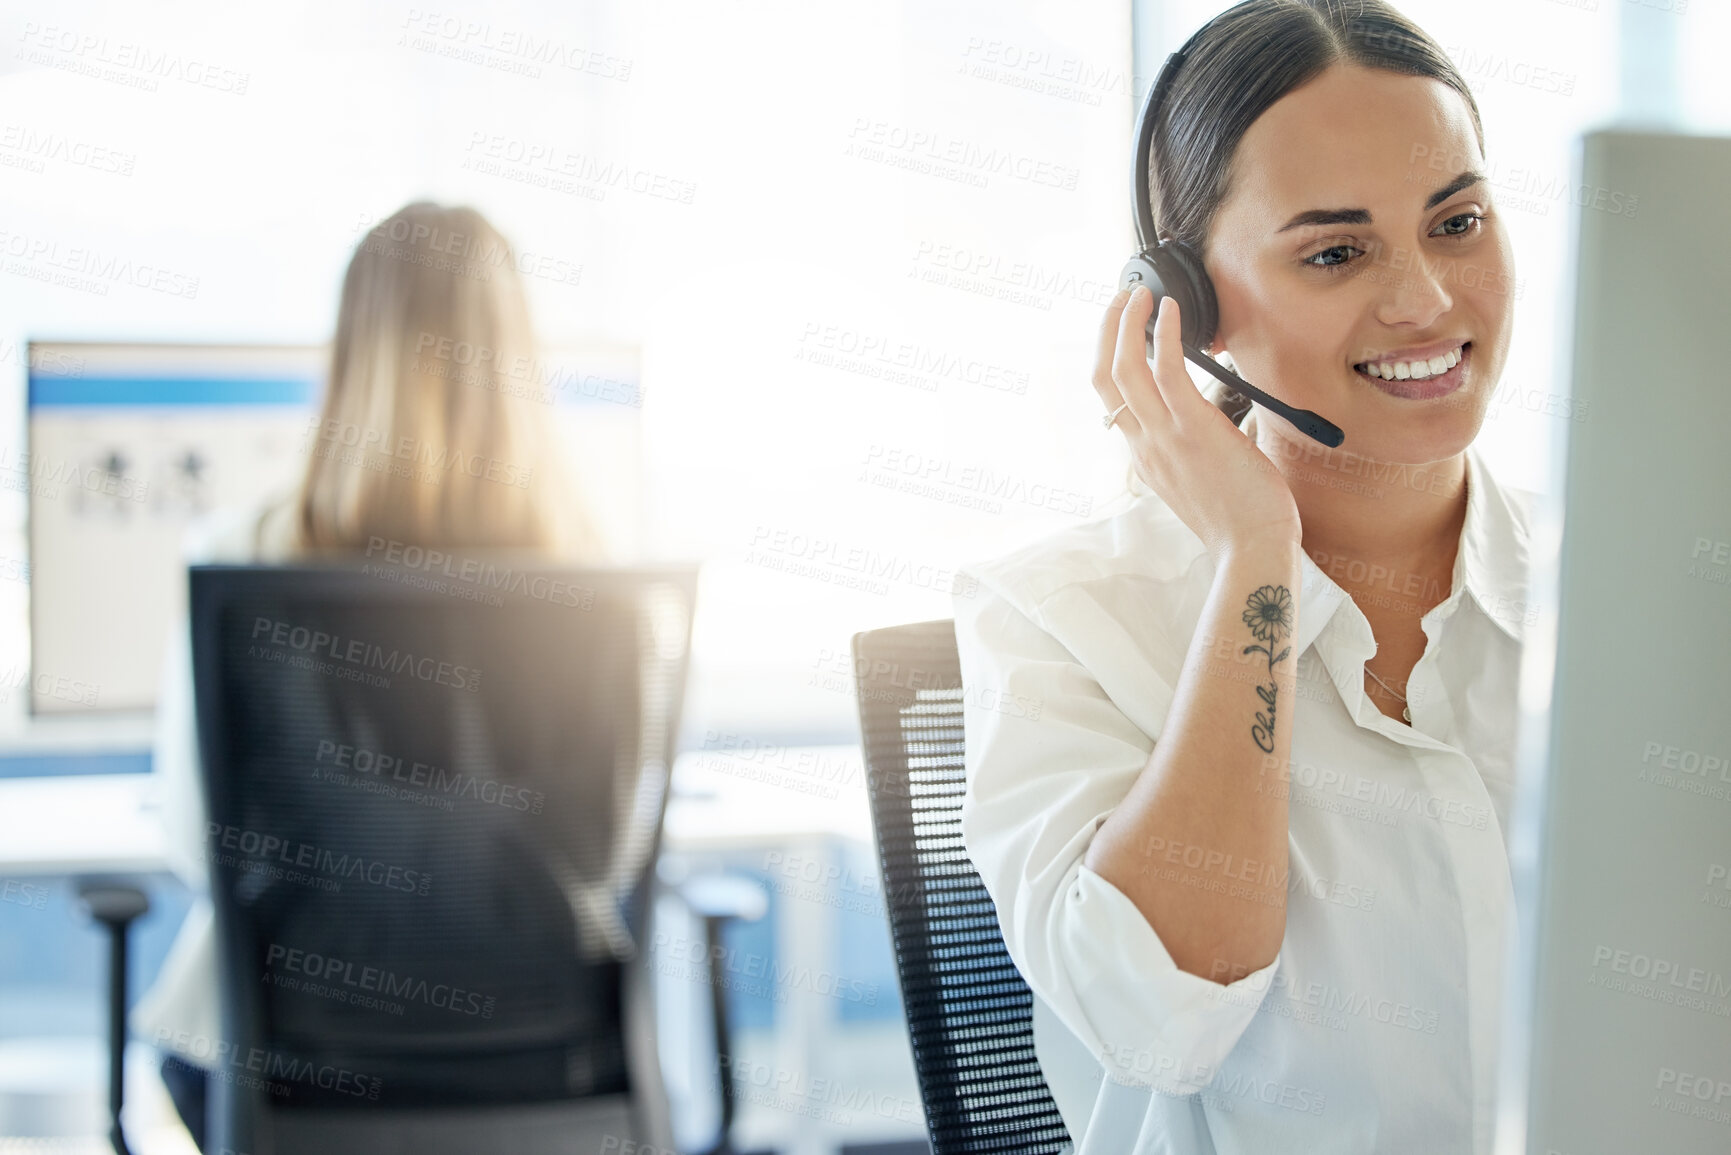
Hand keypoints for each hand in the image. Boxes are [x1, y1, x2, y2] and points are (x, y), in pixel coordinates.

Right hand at [1093, 285, 1301, 559]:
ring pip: (1124, 368)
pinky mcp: (1192, 426)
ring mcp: (1164, 436)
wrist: (1254, 548)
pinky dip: (1164, 333)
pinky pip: (1166, 369)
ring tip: (1139, 294)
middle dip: (1106, 333)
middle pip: (1104, 379)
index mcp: (1146, 459)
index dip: (1111, 362)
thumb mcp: (1205, 484)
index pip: (1113, 404)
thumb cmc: (1242, 521)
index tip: (1123, 335)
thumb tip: (1225, 430)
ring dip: (1127, 323)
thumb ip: (1200, 453)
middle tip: (1119, 301)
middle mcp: (1144, 445)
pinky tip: (1171, 310)